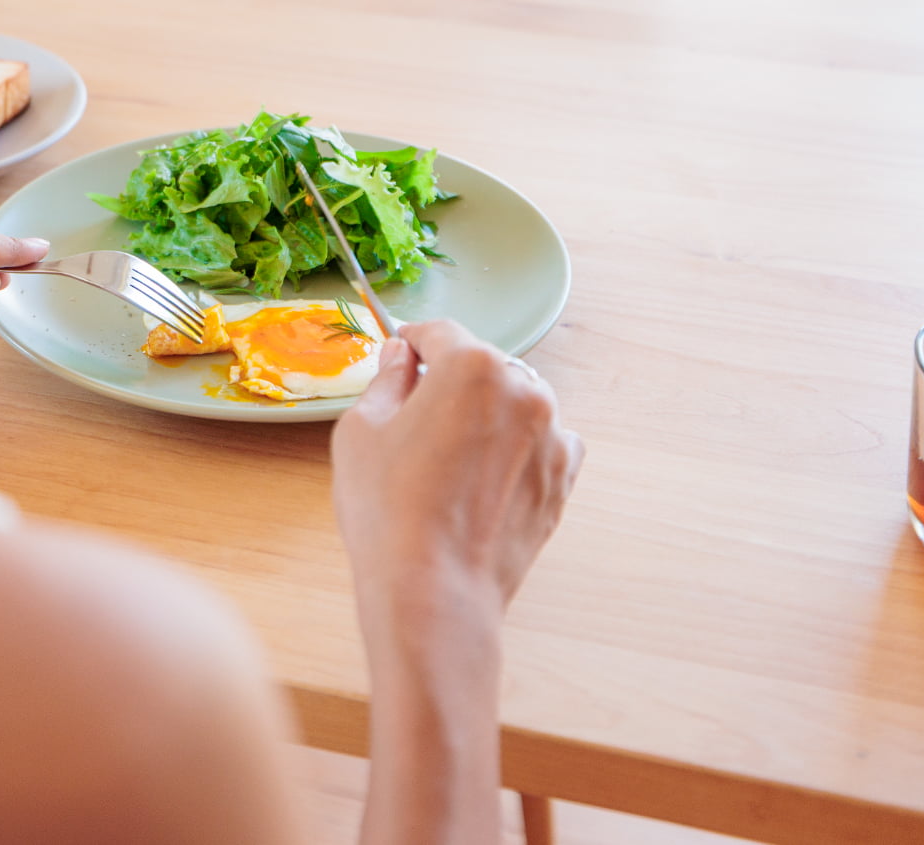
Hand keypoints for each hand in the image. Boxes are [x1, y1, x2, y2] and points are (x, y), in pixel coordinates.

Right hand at [331, 320, 583, 637]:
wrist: (434, 590)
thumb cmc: (388, 509)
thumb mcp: (361, 430)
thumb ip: (387, 380)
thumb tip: (402, 356)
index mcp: (471, 366)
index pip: (439, 333)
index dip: (412, 342)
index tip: (400, 354)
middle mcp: (523, 389)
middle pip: (482, 366)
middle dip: (451, 380)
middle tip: (416, 416)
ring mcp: (552, 434)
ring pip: (516, 402)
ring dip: (489, 413)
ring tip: (452, 455)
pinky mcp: (563, 477)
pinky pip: (545, 441)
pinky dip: (520, 447)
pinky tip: (486, 476)